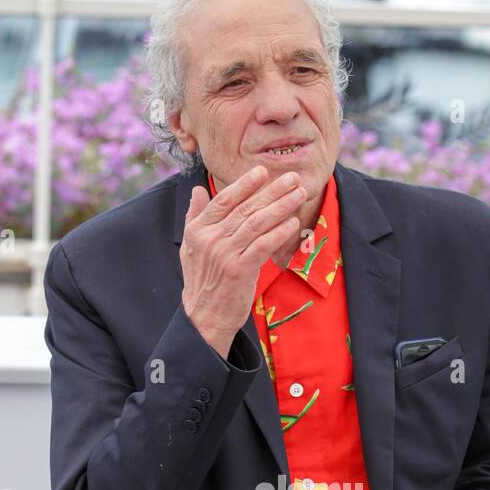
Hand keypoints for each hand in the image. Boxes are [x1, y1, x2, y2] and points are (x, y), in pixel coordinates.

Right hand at [180, 165, 305, 356]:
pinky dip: (279, 232)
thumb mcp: (190, 247)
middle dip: (272, 190)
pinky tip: (292, 223)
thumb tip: (197, 190)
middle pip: (245, 207)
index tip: (263, 171)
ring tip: (298, 194)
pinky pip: (263, 245)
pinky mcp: (239, 270)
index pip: (224, 200)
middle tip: (292, 178)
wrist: (204, 318)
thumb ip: (194, 216)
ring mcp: (225, 254)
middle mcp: (211, 239)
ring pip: (257, 223)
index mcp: (198, 230)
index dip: (245, 184)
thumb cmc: (202, 282)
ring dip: (281, 206)